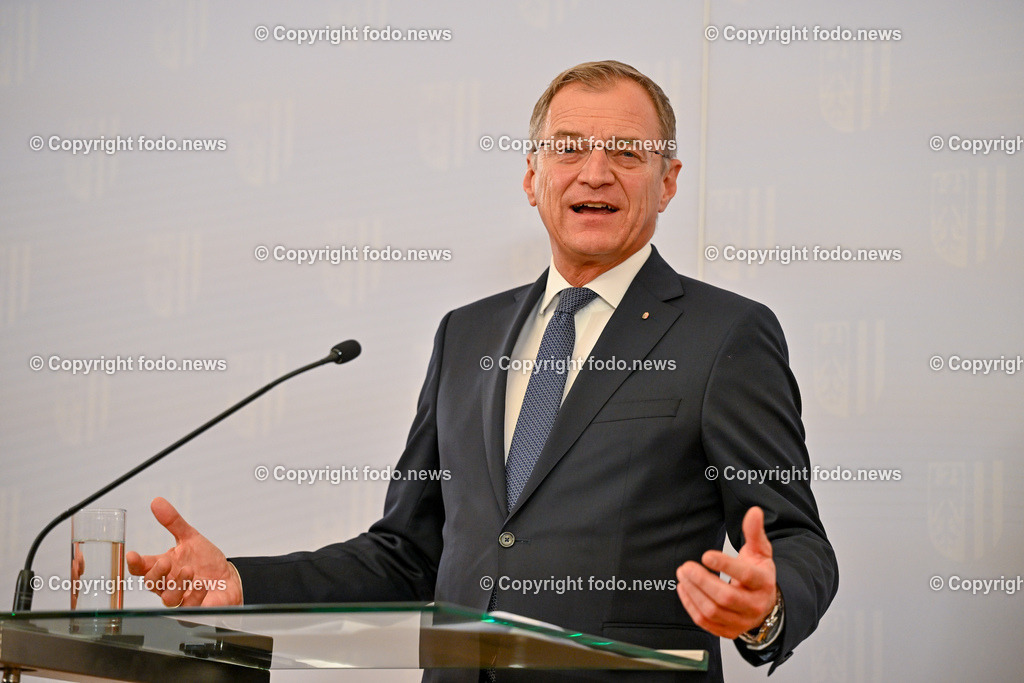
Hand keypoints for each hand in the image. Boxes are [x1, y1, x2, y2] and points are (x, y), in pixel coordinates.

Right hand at [126, 497, 242, 606]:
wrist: (230, 579)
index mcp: (164, 568)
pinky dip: (195, 594)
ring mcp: (180, 599)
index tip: (132, 555)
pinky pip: (189, 607)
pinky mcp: (194, 611)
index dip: (134, 563)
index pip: (142, 568)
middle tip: (166, 562)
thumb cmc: (207, 562)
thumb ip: (173, 522)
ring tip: (189, 571)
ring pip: (168, 599)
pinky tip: (203, 584)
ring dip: (177, 584)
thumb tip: (157, 502)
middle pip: (151, 584)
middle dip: (156, 573)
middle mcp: (168, 585)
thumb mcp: (191, 538)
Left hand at [675, 506, 776, 639]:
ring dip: (693, 593)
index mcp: (763, 583)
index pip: (746, 576)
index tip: (706, 555)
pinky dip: (690, 606)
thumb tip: (754, 512)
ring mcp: (742, 621)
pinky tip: (683, 590)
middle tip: (686, 566)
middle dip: (702, 581)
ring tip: (682, 575)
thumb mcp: (760, 552)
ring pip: (713, 611)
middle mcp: (755, 605)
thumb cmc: (758, 574)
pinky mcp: (729, 631)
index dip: (725, 565)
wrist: (765, 604)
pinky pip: (706, 623)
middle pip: (726, 597)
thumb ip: (754, 532)